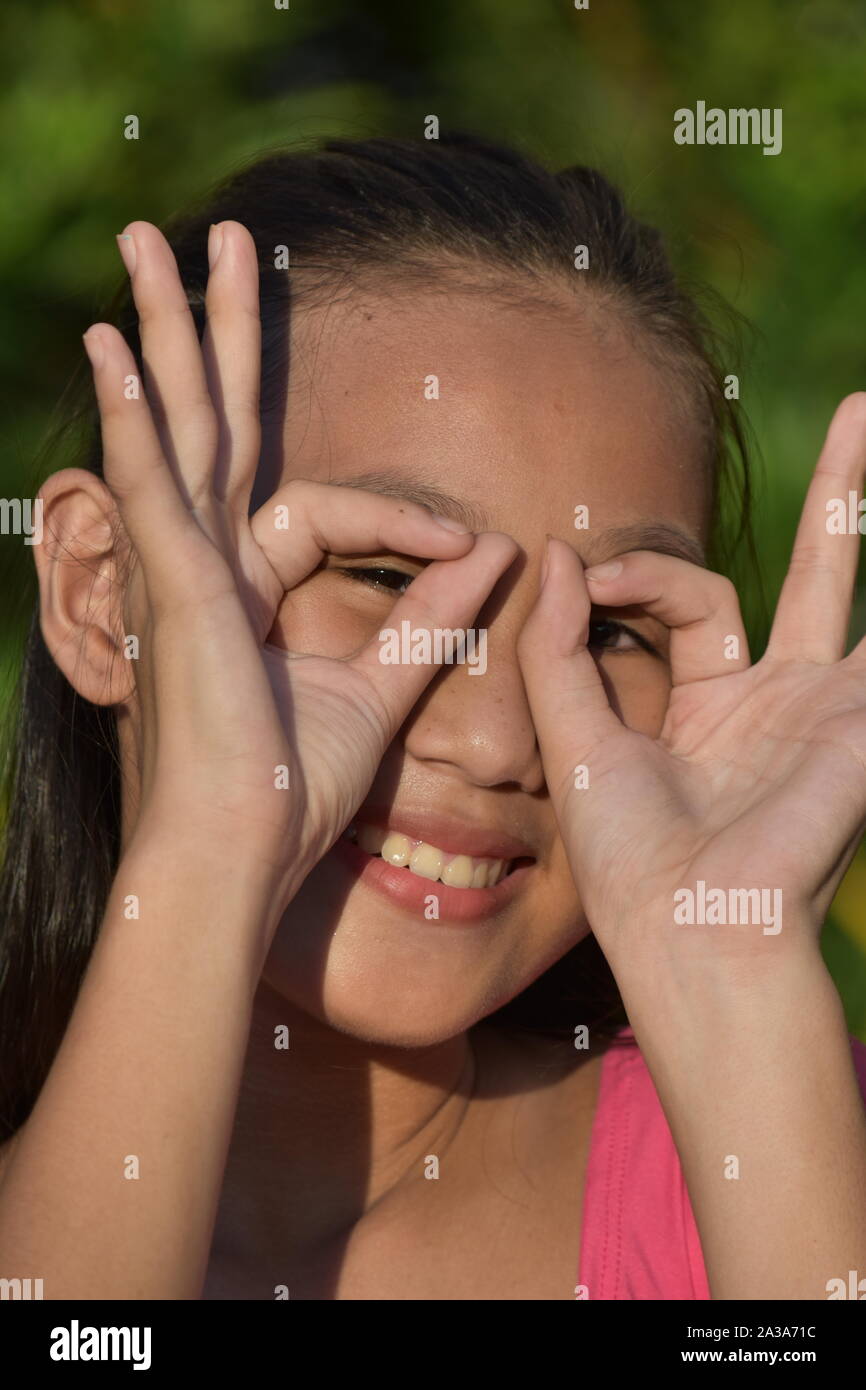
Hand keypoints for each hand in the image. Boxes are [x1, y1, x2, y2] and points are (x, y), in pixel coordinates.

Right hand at [75, 219, 515, 909]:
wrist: (243, 852)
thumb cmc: (295, 789)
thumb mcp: (381, 687)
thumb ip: (431, 617)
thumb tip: (496, 554)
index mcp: (251, 587)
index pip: (326, 510)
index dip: (405, 519)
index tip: (475, 547)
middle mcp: (206, 563)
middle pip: (215, 420)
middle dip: (213, 329)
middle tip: (216, 237)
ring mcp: (180, 567)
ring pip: (176, 424)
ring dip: (164, 331)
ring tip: (149, 242)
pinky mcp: (172, 586)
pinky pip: (151, 482)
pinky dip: (131, 413)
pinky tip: (114, 344)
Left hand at [518, 393, 865, 986]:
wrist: (692, 932)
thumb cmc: (631, 860)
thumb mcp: (576, 741)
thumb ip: (558, 648)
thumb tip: (553, 553)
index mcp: (706, 704)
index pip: (683, 597)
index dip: (634, 572)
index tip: (586, 569)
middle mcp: (774, 698)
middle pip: (796, 575)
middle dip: (830, 499)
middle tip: (862, 410)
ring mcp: (825, 705)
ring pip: (846, 588)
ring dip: (864, 512)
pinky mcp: (856, 719)